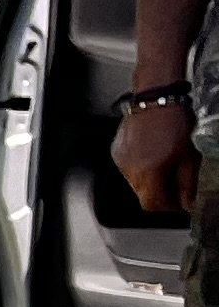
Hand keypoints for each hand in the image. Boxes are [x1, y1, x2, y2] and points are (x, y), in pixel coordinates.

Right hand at [117, 97, 201, 217]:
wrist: (155, 98)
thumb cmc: (173, 121)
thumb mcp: (189, 156)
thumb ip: (187, 183)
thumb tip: (187, 202)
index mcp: (148, 173)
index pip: (153, 205)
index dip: (167, 207)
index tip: (179, 203)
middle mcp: (129, 171)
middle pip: (143, 195)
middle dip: (160, 193)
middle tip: (176, 184)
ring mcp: (120, 161)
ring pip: (136, 182)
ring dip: (150, 179)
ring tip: (165, 164)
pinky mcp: (116, 152)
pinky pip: (129, 168)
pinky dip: (141, 167)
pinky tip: (153, 154)